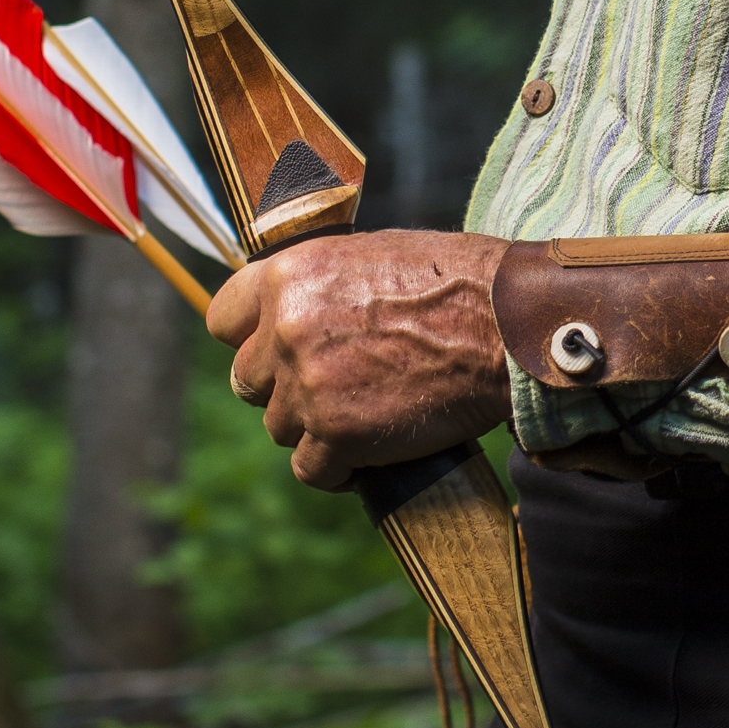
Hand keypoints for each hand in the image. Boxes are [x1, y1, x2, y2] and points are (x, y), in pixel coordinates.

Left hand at [205, 229, 511, 490]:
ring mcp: (308, 385)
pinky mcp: (338, 434)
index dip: (251, 340)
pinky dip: (337, 470)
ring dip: (314, 429)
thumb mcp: (367, 257)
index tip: (276, 352)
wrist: (505, 325)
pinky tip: (366, 456)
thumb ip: (315, 288)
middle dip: (283, 389)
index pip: (223, 321)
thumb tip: (288, 314)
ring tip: (365, 415)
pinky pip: (310, 470)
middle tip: (332, 387)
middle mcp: (285, 329)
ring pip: (279, 428)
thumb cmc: (451, 284)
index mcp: (286, 276)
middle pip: (247, 382)